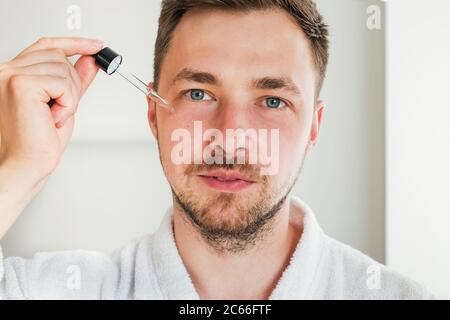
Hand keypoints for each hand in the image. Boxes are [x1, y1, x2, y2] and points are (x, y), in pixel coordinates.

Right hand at [0, 36, 102, 180]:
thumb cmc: (40, 139)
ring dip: (70, 97)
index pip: (46, 44)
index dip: (74, 42)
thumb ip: (76, 79)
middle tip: (62, 109)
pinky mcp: (21, 84)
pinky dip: (68, 103)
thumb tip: (90, 60)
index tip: (97, 45)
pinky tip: (54, 117)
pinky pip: (63, 83)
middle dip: (72, 84)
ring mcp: (11, 74)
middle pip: (59, 56)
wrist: (29, 162)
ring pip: (63, 69)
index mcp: (14, 71)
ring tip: (55, 115)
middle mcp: (8, 69)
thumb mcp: (64, 102)